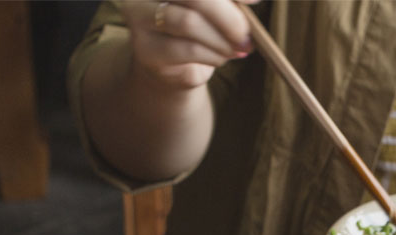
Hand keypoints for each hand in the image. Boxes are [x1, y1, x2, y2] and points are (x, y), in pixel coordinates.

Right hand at [116, 0, 257, 89]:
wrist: (173, 67)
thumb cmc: (198, 29)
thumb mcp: (214, 7)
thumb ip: (228, 1)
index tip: (256, 1)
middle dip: (227, 17)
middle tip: (246, 35)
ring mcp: (139, 16)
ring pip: (189, 23)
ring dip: (221, 41)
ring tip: (237, 49)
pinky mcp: (145, 48)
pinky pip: (188, 50)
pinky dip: (213, 56)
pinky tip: (221, 58)